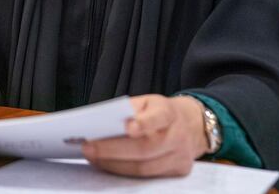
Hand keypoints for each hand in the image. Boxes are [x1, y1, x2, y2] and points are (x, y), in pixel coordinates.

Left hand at [81, 94, 208, 176]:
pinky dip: (123, 171)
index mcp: (169, 112)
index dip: (144, 123)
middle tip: (88, 148)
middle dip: (113, 149)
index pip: (158, 117)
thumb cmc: (158, 112)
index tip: (128, 127)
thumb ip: (129, 111)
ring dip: (114, 164)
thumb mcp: (147, 103)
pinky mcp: (177, 172)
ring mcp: (180, 156)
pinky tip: (106, 164)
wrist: (190, 125)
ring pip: (144, 167)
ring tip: (92, 157)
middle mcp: (178, 135)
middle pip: (145, 148)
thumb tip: (101, 123)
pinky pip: (146, 176)